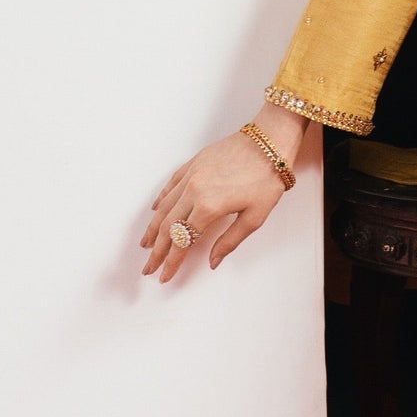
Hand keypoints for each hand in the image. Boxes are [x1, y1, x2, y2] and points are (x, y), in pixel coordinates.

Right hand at [141, 121, 297, 283]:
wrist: (270, 140)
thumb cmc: (267, 178)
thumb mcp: (255, 216)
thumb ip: (230, 241)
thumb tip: (213, 261)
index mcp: (209, 208)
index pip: (183, 242)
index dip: (172, 262)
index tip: (164, 276)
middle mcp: (194, 191)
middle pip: (168, 227)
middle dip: (156, 251)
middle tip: (148, 267)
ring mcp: (191, 176)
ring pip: (164, 207)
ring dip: (153, 228)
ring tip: (146, 244)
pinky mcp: (193, 164)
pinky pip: (170, 185)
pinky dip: (160, 200)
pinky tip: (155, 210)